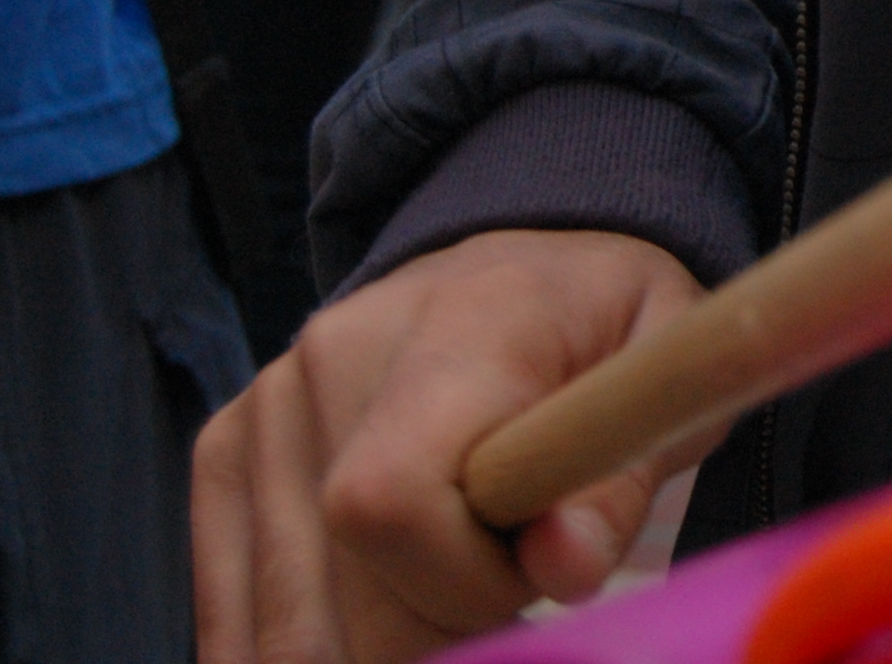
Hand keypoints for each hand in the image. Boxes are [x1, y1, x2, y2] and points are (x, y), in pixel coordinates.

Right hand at [193, 229, 713, 663]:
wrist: (525, 266)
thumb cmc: (609, 334)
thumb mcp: (665, 381)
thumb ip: (622, 480)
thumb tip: (564, 568)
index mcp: (464, 326)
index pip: (389, 499)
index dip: (460, 584)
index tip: (534, 576)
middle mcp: (338, 355)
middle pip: (335, 586)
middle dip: (430, 639)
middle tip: (505, 600)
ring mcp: (267, 404)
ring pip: (281, 619)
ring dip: (369, 649)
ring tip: (451, 597)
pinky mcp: (226, 448)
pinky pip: (234, 606)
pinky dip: (301, 646)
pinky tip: (373, 631)